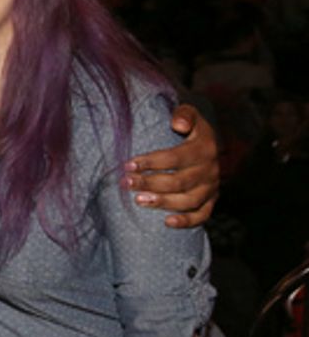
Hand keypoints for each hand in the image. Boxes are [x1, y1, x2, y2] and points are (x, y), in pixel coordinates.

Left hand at [122, 103, 218, 227]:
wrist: (208, 144)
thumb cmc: (189, 128)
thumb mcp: (189, 114)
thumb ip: (184, 114)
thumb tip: (177, 124)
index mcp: (204, 148)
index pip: (175, 158)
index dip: (151, 162)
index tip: (128, 165)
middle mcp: (210, 170)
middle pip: (179, 182)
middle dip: (149, 183)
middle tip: (126, 183)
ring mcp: (211, 188)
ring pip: (188, 200)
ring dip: (163, 202)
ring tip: (138, 200)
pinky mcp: (211, 201)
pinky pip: (202, 215)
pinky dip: (187, 221)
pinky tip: (166, 222)